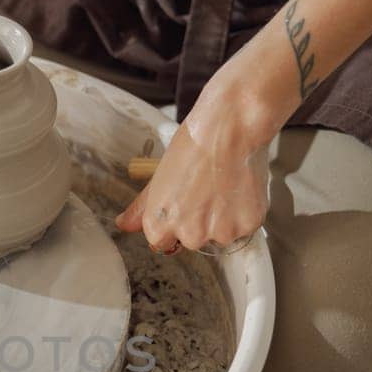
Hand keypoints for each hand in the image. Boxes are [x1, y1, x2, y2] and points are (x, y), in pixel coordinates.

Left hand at [117, 74, 280, 253]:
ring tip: (225, 185)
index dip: (174, 222)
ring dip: (224, 218)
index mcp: (160, 226)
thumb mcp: (159, 177)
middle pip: (194, 240)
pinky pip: (245, 227)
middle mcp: (189, 236)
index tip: (184, 204)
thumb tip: (124, 224)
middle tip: (207, 189)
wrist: (230, 128)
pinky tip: (240, 187)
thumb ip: (142, 208)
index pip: (162, 242)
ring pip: (221, 235)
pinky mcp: (247, 225)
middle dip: (200, 221)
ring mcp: (220, 233)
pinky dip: (245, 212)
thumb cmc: (193, 145)